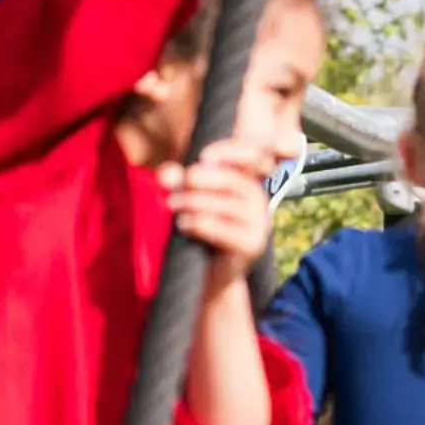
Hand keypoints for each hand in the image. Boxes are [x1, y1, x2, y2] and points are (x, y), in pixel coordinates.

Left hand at [162, 139, 276, 290]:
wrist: (213, 274)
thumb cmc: (202, 229)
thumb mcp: (190, 198)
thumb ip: (179, 181)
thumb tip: (165, 174)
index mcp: (248, 181)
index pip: (252, 155)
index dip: (229, 151)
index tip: (202, 156)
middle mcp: (259, 200)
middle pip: (232, 179)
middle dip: (197, 180)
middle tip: (171, 189)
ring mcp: (259, 223)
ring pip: (224, 204)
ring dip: (191, 202)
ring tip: (172, 206)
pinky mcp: (252, 245)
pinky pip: (220, 228)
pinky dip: (197, 224)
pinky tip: (183, 225)